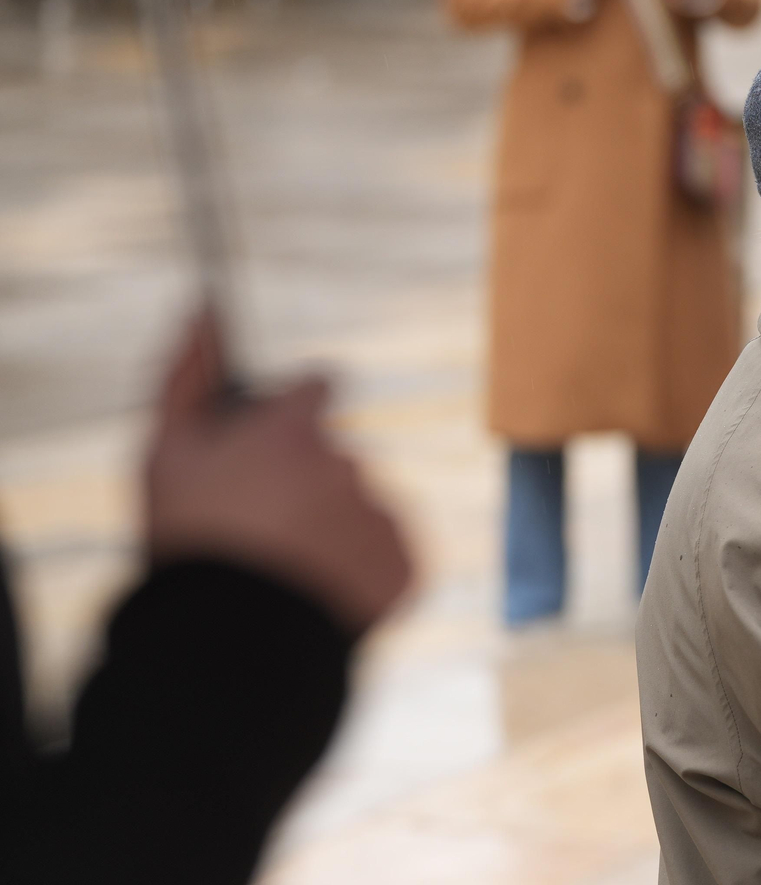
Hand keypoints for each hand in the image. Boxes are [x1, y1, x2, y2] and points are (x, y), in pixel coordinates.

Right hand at [143, 310, 413, 633]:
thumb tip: (205, 305)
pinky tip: (320, 592)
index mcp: (296, 429)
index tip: (276, 445)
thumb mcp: (163, 454)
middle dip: (306, 484)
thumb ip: (186, 372)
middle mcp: (349, 461)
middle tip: (264, 531)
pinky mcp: (408, 561)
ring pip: (363, 506)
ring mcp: (383, 513)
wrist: (231, 644)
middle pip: (335, 457)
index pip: (317, 386)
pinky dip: (362, 569)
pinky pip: (390, 552)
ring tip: (287, 572)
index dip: (293, 413)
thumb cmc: (190, 545)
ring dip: (334, 529)